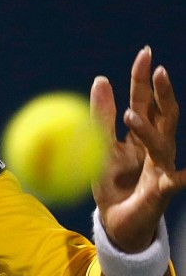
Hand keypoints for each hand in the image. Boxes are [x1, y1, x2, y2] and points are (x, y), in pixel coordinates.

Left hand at [91, 46, 185, 251]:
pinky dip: (183, 176)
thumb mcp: (98, 147)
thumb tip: (101, 79)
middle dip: (160, 92)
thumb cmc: (110, 184)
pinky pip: (174, 181)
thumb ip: (101, 117)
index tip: (145, 53)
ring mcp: (162, 167)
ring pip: (162, 142)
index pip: (143, 100)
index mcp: (138, 136)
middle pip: (162, 114)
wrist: (117, 222)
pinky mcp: (162, 190)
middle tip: (157, 69)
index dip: (143, 78)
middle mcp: (155, 147)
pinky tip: (185, 173)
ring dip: (147, 128)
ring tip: (130, 115)